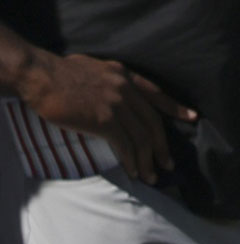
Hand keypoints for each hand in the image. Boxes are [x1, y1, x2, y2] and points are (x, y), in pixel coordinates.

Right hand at [18, 51, 196, 184]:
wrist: (43, 75)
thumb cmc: (63, 72)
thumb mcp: (98, 67)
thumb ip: (113, 79)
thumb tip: (117, 91)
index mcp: (126, 76)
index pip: (157, 94)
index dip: (176, 108)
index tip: (193, 118)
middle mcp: (127, 90)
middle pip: (153, 122)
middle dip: (163, 146)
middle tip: (168, 163)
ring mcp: (117, 105)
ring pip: (141, 137)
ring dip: (147, 160)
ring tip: (151, 175)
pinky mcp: (103, 120)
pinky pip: (124, 144)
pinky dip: (131, 160)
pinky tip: (133, 171)